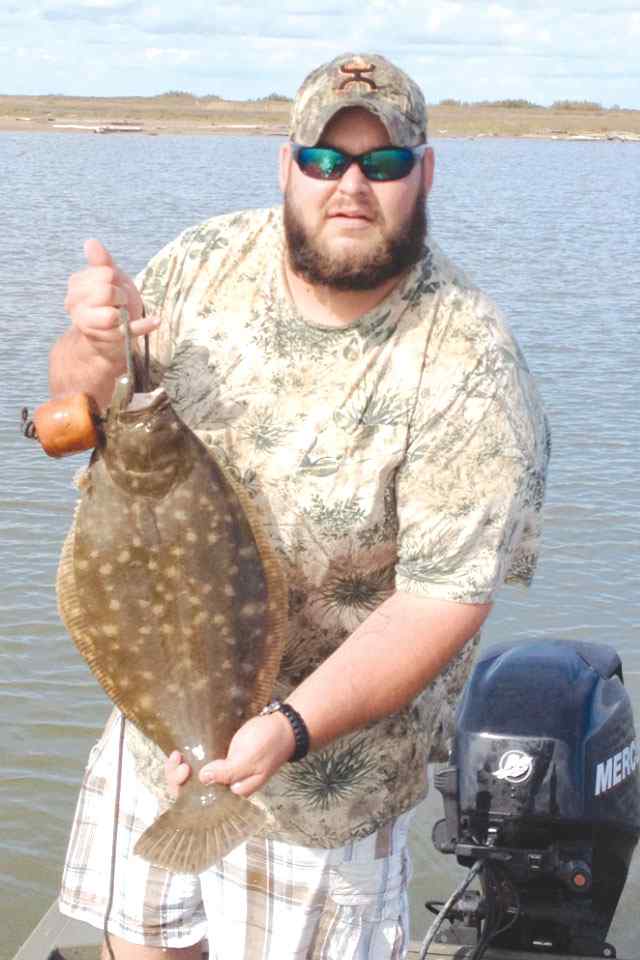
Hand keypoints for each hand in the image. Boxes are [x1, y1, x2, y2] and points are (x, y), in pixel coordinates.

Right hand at [64, 239, 158, 361]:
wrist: (110, 334)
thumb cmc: (110, 301)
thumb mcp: (107, 278)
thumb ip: (101, 262)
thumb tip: (91, 242)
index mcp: (76, 286)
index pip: (103, 273)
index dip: (113, 277)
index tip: (112, 285)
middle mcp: (76, 308)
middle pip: (106, 292)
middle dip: (118, 294)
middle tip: (118, 301)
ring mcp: (92, 327)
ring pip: (111, 315)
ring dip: (125, 310)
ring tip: (121, 313)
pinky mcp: (112, 339)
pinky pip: (129, 331)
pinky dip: (144, 326)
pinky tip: (156, 321)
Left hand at [164, 712, 295, 799]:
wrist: (282, 727)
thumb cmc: (268, 744)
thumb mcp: (249, 759)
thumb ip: (227, 772)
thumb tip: (202, 779)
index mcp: (233, 794)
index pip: (202, 802)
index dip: (187, 789)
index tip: (186, 769)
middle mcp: (225, 788)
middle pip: (193, 792)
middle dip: (178, 778)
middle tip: (178, 758)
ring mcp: (223, 774)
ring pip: (193, 780)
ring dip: (180, 770)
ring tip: (177, 755)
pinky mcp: (222, 761)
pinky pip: (200, 766)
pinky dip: (189, 761)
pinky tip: (182, 752)